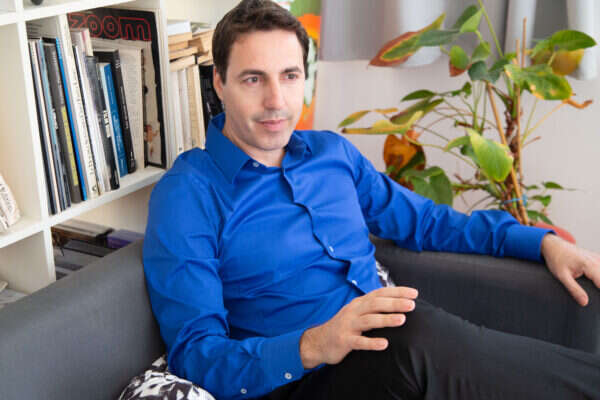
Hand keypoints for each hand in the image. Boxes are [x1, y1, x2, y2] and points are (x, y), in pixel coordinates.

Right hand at [299, 286, 417, 368]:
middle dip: (394, 303)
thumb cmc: (344, 327)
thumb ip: (373, 308)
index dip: (397, 292)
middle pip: (375, 304)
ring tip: (402, 320)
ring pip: (368, 320)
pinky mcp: (344, 340)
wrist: (318, 341)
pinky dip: (371, 342)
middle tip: (412, 305)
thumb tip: (397, 303)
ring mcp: (348, 325)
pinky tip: (384, 344)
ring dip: (385, 319)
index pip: (379, 293)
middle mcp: (353, 311)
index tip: (414, 293)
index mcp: (359, 303)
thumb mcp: (357, 313)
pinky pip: (359, 341)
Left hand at [541, 233, 599, 305]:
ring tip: (594, 290)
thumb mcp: (562, 276)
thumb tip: (585, 303)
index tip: (598, 305)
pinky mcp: (598, 259)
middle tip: (598, 304)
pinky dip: (598, 276)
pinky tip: (595, 284)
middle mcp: (596, 260)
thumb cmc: (556, 260)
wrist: (554, 246)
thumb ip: (574, 289)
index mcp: (589, 265)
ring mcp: (598, 259)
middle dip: (599, 287)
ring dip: (599, 283)